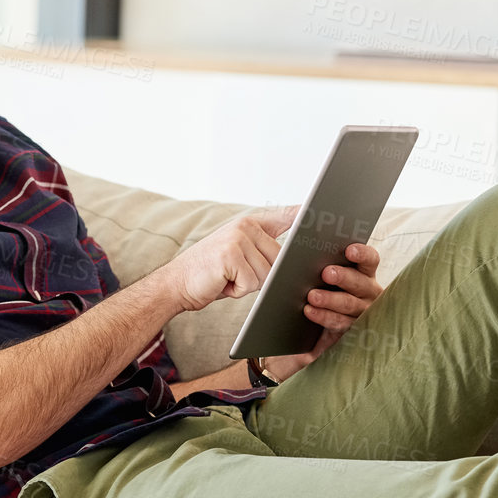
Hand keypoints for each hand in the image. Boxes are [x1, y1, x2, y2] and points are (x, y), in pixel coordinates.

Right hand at [151, 205, 298, 312]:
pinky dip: (237, 290)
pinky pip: (252, 282)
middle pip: (279, 260)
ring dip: (248, 285)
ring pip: (267, 274)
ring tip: (227, 278)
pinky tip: (222, 282)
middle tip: (235, 274)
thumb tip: (292, 259)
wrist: (176, 283)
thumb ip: (262, 251)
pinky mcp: (232, 255)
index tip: (321, 206)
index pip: (284, 216)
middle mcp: (245, 226)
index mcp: (249, 225)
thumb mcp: (238, 256)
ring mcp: (238, 239)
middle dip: (262, 276)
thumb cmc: (210, 274)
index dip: (303, 214)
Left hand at [262, 242, 383, 381]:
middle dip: (344, 277)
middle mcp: (368, 292)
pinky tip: (309, 311)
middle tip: (327, 273)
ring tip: (313, 296)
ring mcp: (362, 312)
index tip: (349, 250)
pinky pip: (340, 323)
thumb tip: (306, 249)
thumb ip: (319, 261)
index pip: (370, 260)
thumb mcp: (320, 274)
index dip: (362, 254)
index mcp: (364, 272)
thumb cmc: (318, 289)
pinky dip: (324, 316)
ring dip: (331, 299)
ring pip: (350, 304)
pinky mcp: (350, 330)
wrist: (307, 327)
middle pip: (360, 282)